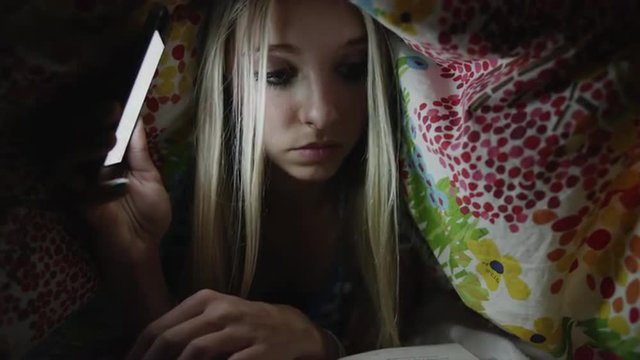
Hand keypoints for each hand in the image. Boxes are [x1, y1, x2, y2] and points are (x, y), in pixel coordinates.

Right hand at [83, 106, 170, 260]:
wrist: (142, 247)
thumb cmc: (149, 215)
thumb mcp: (150, 178)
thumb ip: (140, 151)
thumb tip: (137, 119)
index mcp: (114, 158)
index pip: (103, 130)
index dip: (108, 115)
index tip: (119, 101)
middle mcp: (94, 165)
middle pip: (82, 135)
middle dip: (94, 120)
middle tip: (110, 109)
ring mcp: (82, 181)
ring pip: (69, 153)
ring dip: (87, 143)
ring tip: (109, 139)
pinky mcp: (75, 199)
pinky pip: (69, 179)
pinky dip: (87, 174)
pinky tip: (105, 172)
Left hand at [125, 289, 334, 359]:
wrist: (290, 328)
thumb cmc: (244, 322)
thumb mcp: (215, 313)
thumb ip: (185, 326)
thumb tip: (147, 348)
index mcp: (205, 300)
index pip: (161, 325)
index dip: (139, 350)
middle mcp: (221, 311)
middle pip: (173, 338)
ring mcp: (240, 331)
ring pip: (196, 351)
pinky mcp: (258, 351)